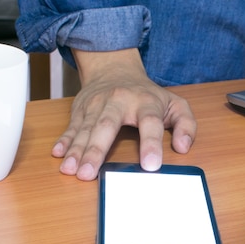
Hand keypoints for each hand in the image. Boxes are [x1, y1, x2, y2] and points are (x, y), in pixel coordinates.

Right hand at [52, 48, 196, 179]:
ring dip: (76, 150)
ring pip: (85, 128)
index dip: (151, 144)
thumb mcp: (175, 105)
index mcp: (145, 102)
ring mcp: (96, 104)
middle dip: (97, 150)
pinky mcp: (80, 109)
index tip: (150, 166)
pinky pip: (71, 126)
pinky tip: (59, 155)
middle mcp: (119, 101)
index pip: (150, 123)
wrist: (115, 68)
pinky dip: (64, 141)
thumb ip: (186, 125)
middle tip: (90, 174)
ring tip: (71, 170)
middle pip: (107, 126)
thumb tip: (182, 147)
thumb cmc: (148, 95)